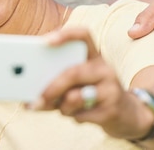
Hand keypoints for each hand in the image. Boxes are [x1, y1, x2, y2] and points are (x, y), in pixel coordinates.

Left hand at [31, 28, 151, 139]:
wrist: (126, 115)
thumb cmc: (91, 94)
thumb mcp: (77, 83)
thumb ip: (56, 81)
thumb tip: (27, 93)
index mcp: (93, 56)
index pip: (83, 35)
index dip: (64, 35)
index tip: (44, 41)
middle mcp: (104, 68)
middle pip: (73, 72)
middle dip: (52, 87)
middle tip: (36, 98)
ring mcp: (111, 88)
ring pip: (76, 96)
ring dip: (61, 106)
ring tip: (61, 108)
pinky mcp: (112, 110)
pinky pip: (81, 115)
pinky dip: (73, 117)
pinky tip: (78, 116)